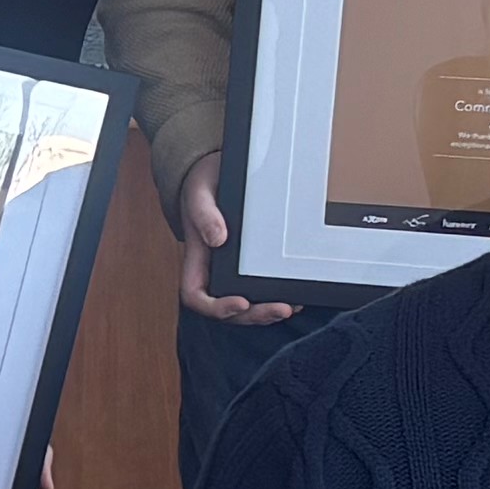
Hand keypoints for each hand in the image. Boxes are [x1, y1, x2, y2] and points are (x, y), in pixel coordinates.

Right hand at [173, 157, 292, 326]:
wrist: (215, 172)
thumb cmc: (203, 184)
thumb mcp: (200, 192)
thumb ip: (204, 213)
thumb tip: (218, 239)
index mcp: (197, 258)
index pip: (195, 296)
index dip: (216, 308)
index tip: (241, 302)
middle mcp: (214, 270)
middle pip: (226, 309)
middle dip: (254, 316)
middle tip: (281, 309)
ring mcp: (232, 269)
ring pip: (246, 306)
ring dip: (267, 313)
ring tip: (290, 306)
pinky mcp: (250, 263)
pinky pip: (259, 289)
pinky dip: (275, 296)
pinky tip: (294, 295)